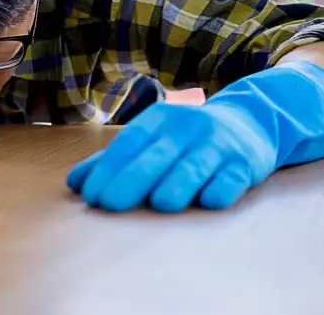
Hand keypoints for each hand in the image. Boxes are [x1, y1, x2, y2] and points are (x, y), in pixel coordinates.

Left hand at [66, 61, 323, 212]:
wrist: (249, 121)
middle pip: (157, 155)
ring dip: (179, 184)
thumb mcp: (151, 139)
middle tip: (111, 204)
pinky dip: (223, 188)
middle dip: (134, 179)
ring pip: (195, 165)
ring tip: (161, 204)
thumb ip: (113, 160)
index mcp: (158, 120)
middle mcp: (187, 128)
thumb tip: (74, 183)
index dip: (109, 168)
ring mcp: (217, 144)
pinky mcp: (245, 162)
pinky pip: (233, 177)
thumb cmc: (185, 139)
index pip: (129, 143)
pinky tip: (210, 200)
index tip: (91, 194)